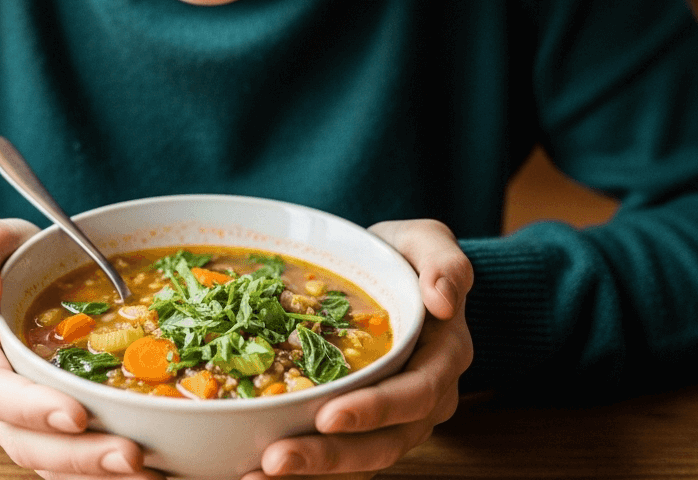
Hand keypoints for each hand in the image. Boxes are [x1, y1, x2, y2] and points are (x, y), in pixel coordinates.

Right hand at [0, 218, 163, 478]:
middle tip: (131, 455)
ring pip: (48, 461)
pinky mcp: (45, 427)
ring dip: (93, 472)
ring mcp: (16, 418)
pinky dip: (99, 472)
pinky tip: (149, 472)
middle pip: (25, 442)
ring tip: (146, 472)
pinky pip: (67, 462)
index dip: (32, 408)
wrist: (12, 279)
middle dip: (77, 455)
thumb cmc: (4, 258)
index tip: (76, 414)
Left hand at [245, 218, 473, 479]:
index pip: (415, 394)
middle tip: (275, 459)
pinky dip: (304, 465)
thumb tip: (443, 299)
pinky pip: (339, 455)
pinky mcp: (363, 426)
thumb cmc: (405, 257)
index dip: (374, 409)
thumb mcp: (427, 242)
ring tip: (256, 474)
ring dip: (311, 470)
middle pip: (383, 442)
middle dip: (330, 456)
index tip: (328, 416)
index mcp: (443, 357)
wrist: (390, 273)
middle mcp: (424, 399)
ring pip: (359, 458)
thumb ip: (444, 262)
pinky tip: (253, 468)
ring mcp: (395, 419)